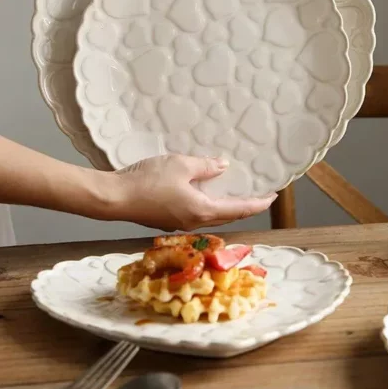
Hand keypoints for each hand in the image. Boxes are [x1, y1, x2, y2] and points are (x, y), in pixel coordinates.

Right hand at [103, 155, 276, 230]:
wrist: (114, 198)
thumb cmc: (148, 181)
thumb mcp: (181, 165)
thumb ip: (205, 166)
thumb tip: (223, 167)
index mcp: (203, 210)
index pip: (239, 209)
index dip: (258, 203)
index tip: (273, 196)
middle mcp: (195, 221)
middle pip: (228, 215)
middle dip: (246, 206)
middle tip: (259, 194)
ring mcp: (181, 222)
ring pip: (212, 215)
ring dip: (227, 206)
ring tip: (237, 192)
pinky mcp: (169, 219)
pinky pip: (197, 212)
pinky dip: (210, 203)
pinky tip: (207, 191)